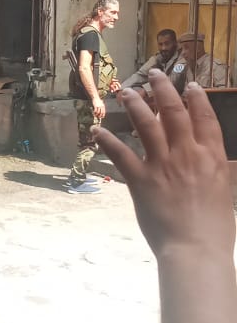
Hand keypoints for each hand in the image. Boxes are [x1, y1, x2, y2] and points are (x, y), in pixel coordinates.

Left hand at [93, 69, 234, 258]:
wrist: (196, 249)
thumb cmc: (216, 227)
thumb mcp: (227, 192)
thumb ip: (224, 172)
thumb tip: (228, 163)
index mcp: (212, 156)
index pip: (204, 118)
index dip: (196, 99)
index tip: (189, 85)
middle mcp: (187, 153)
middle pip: (174, 111)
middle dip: (163, 89)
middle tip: (154, 73)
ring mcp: (162, 164)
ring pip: (146, 124)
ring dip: (135, 104)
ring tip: (126, 91)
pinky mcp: (140, 180)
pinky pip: (120, 154)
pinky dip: (107, 141)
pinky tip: (97, 130)